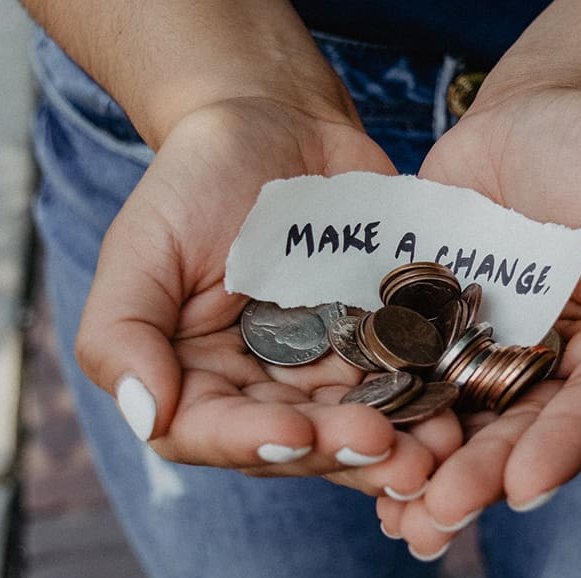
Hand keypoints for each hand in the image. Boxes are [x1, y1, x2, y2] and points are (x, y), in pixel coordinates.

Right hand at [74, 98, 461, 495]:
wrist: (277, 122)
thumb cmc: (196, 180)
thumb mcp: (142, 246)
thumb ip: (121, 333)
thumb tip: (146, 415)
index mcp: (194, 379)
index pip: (211, 432)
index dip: (252, 442)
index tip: (297, 434)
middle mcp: (260, 389)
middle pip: (297, 443)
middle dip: (342, 452)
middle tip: (390, 450)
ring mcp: (325, 371)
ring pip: (358, 426)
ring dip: (399, 446)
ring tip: (437, 449)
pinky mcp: (380, 345)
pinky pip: (406, 382)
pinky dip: (431, 401)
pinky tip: (459, 407)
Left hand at [378, 87, 580, 556]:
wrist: (536, 114)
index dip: (565, 447)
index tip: (527, 482)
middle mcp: (557, 374)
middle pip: (523, 434)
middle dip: (484, 476)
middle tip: (442, 511)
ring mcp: (491, 358)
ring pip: (462, 425)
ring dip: (430, 472)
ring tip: (397, 515)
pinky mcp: (434, 336)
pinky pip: (409, 381)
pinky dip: (386, 418)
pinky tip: (354, 454)